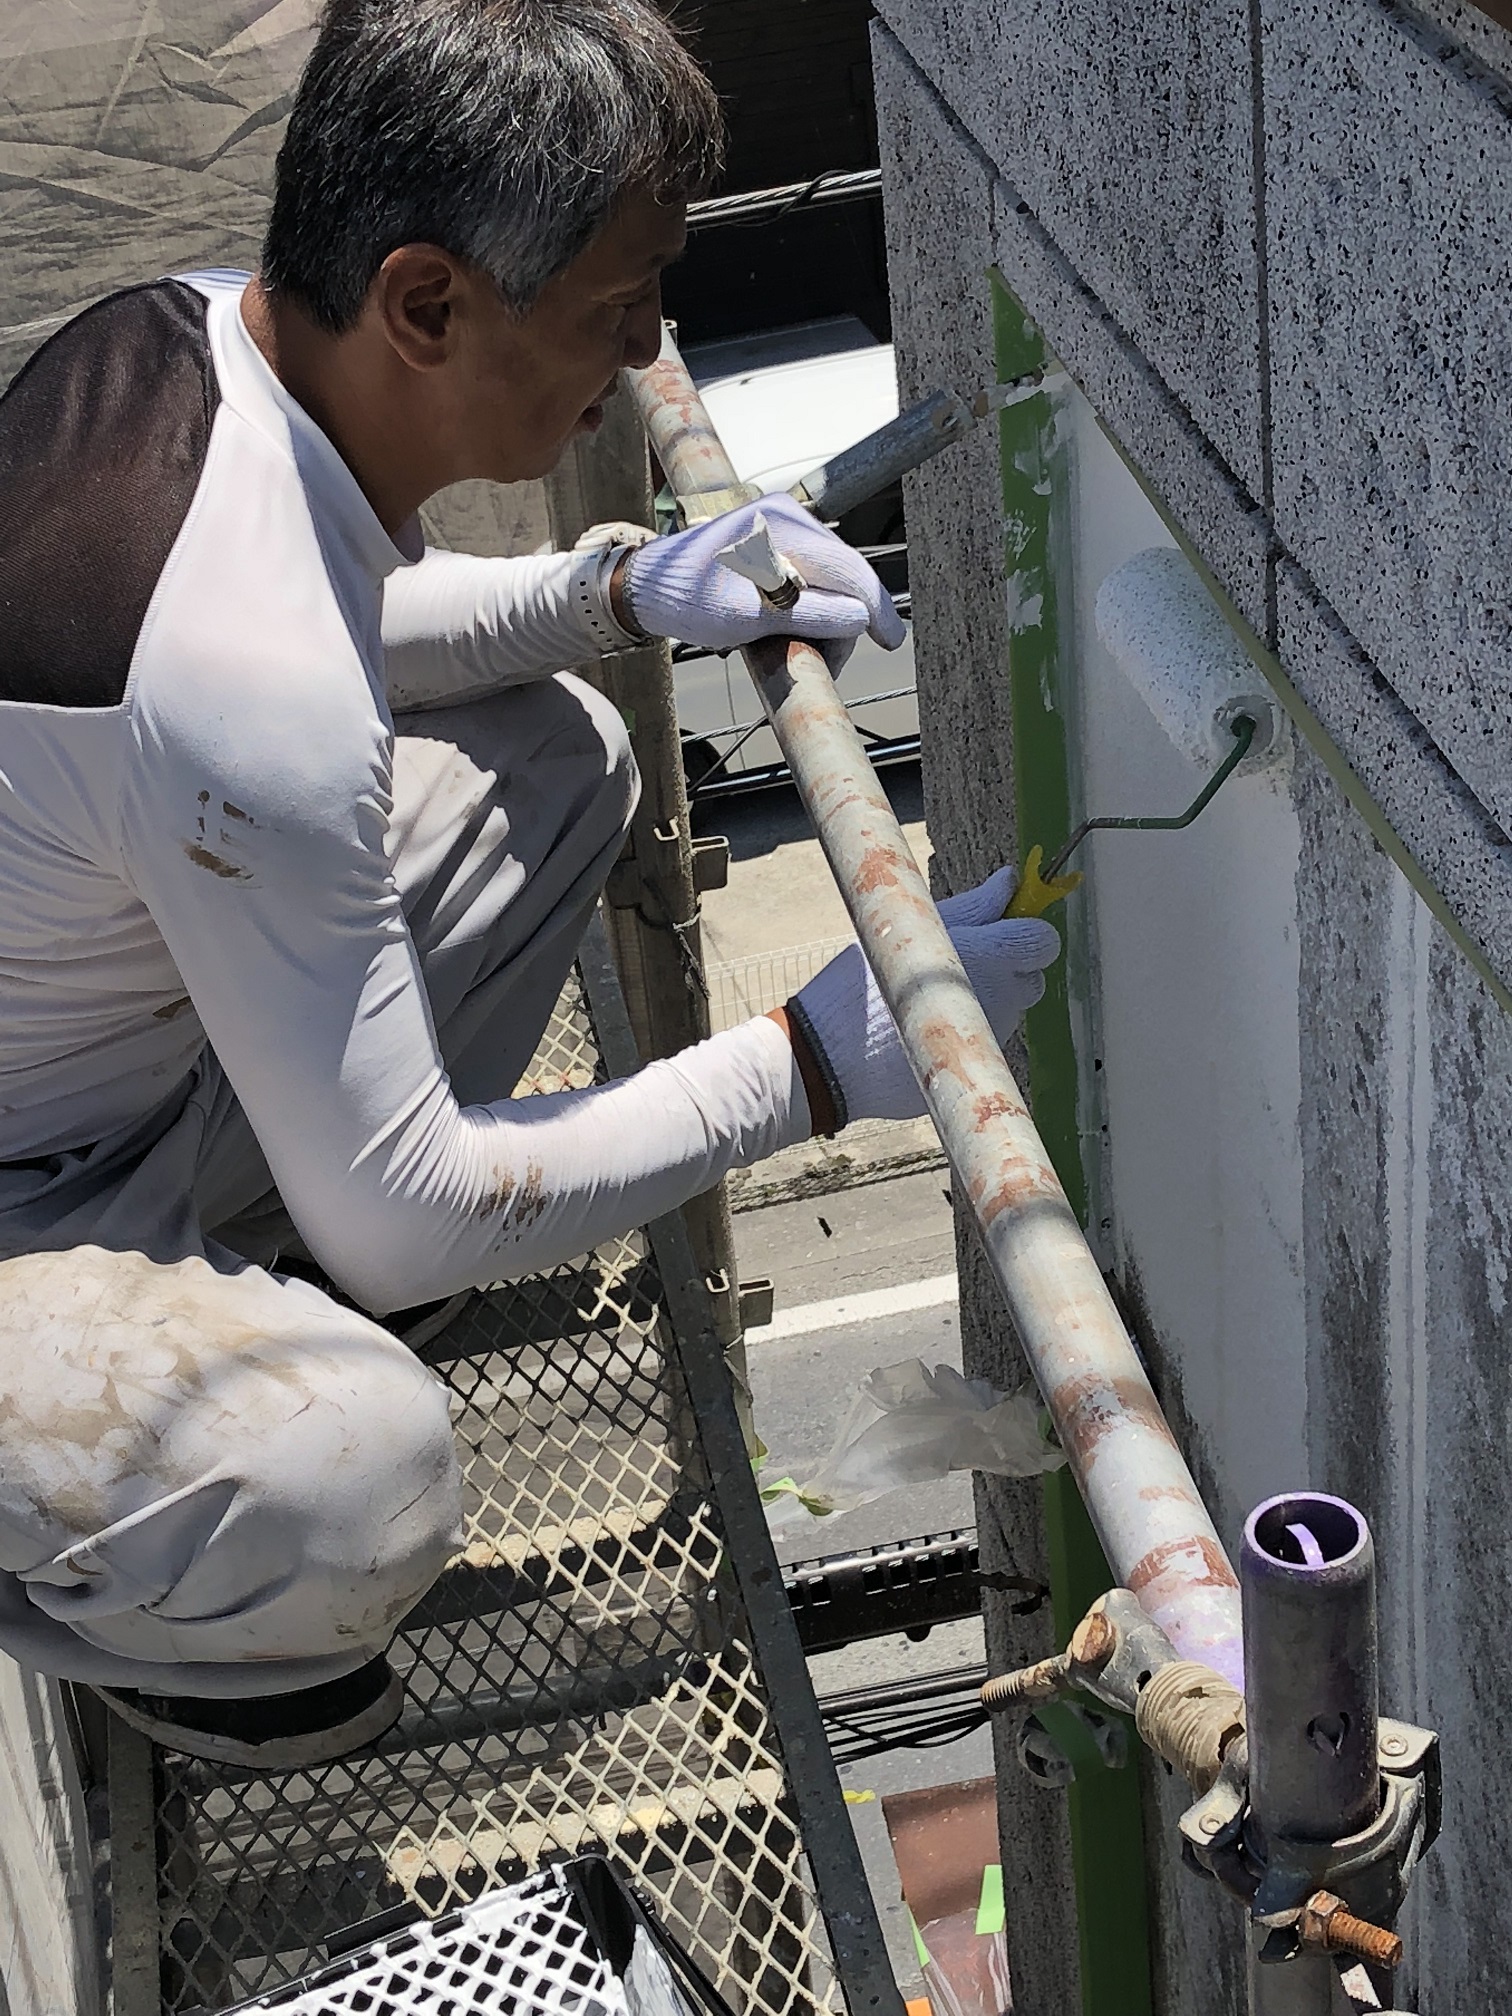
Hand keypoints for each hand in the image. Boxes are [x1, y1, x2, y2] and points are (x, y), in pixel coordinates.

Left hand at [621, 493, 906, 655]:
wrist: (646, 586)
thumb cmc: (687, 601)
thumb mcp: (749, 618)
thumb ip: (809, 615)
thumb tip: (859, 618)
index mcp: (782, 528)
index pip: (848, 569)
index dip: (876, 609)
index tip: (892, 641)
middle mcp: (788, 517)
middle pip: (842, 573)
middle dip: (845, 620)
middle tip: (828, 663)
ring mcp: (781, 524)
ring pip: (828, 576)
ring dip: (827, 616)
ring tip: (806, 650)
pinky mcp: (774, 538)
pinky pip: (810, 573)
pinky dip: (811, 604)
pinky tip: (794, 629)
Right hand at [785, 867, 1060, 1127]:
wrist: (836, 1053)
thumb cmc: (868, 981)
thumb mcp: (916, 929)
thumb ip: (974, 907)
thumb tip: (1009, 881)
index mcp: (991, 956)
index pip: (1043, 941)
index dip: (1027, 934)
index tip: (1002, 930)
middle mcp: (1002, 999)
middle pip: (1031, 979)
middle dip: (1007, 969)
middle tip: (959, 961)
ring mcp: (993, 1036)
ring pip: (1007, 1009)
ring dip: (985, 998)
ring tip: (930, 995)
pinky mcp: (978, 1065)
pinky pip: (984, 1037)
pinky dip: (966, 1027)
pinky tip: (926, 1023)